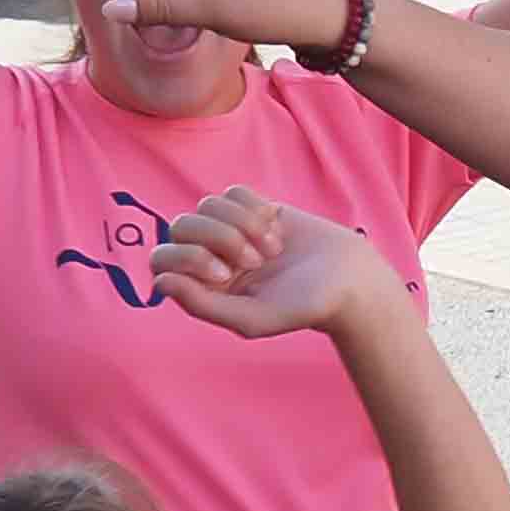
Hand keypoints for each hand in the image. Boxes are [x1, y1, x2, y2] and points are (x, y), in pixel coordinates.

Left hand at [144, 183, 382, 339]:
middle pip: (181, 225)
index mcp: (203, 286)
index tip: (224, 272)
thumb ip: (202, 306)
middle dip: (217, 237)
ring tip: (271, 249)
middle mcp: (212, 255)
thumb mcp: (251, 318)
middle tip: (254, 260)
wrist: (349, 280)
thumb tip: (160, 281)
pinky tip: (276, 228)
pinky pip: (233, 192)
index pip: (164, 259)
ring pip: (208, 205)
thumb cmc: (303, 307)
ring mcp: (232, 229)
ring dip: (241, 224)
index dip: (187, 258)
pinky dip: (254, 208)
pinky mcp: (254, 207)